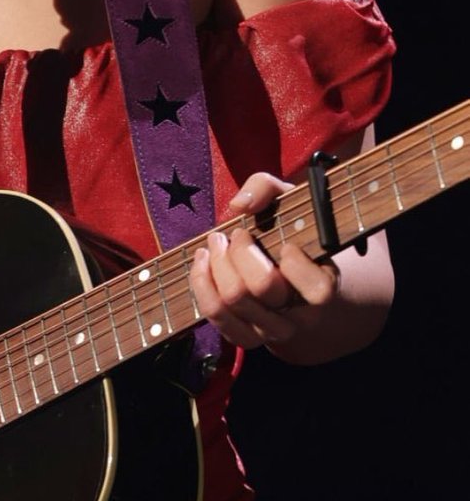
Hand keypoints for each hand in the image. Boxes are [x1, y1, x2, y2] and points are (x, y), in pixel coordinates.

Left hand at [190, 172, 339, 350]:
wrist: (290, 274)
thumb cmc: (289, 231)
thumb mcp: (287, 200)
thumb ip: (266, 188)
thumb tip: (239, 205)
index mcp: (322, 287)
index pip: (317, 289)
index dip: (293, 259)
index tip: (282, 240)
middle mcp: (300, 317)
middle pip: (260, 288)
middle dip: (239, 251)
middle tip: (236, 234)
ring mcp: (271, 330)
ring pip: (232, 303)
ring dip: (215, 264)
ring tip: (215, 242)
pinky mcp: (244, 335)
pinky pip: (216, 318)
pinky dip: (201, 284)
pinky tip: (202, 261)